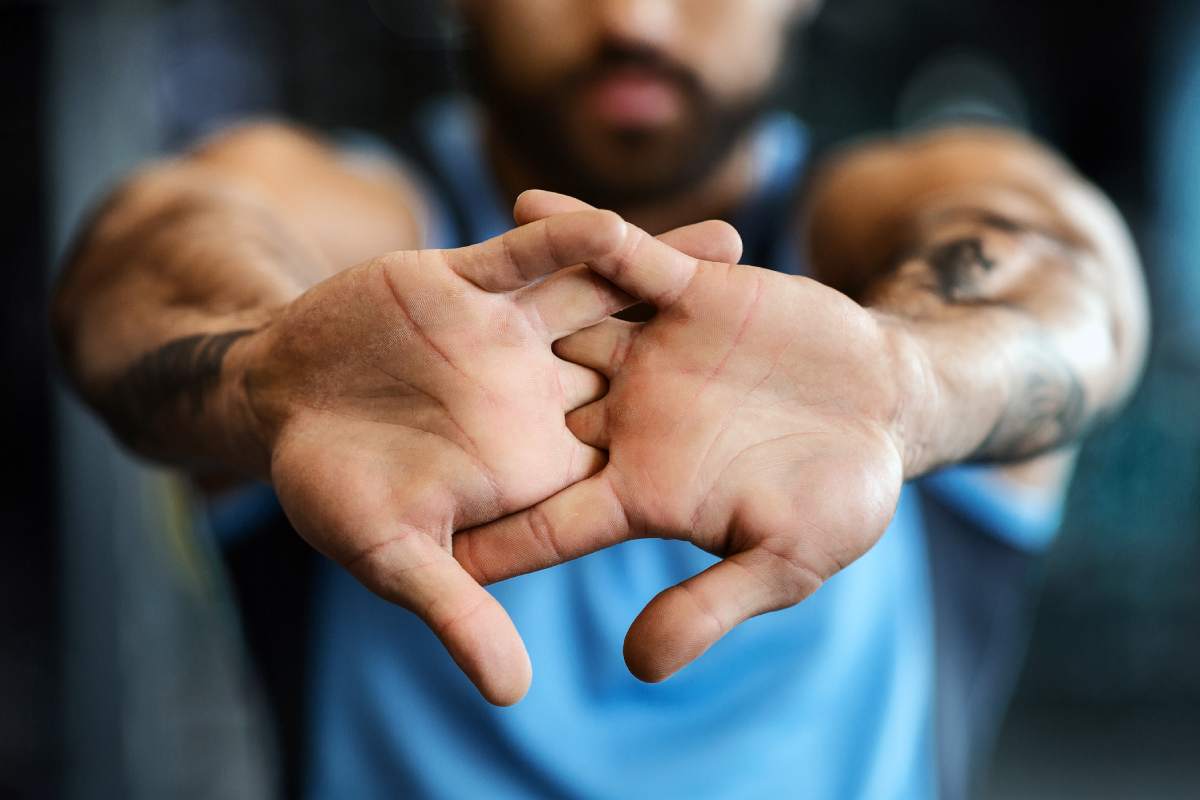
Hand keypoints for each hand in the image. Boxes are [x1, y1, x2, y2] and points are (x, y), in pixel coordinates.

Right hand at [236, 205, 742, 703]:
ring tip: (742, 246)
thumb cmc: (328, 487)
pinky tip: (619, 217)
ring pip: (603, 298)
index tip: (777, 448)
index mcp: (533, 460)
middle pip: (643, 366)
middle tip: (798, 330)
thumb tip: (513, 693)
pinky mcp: (465, 282)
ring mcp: (506, 333)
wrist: (276, 403)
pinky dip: (567, 236)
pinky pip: (528, 257)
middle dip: (713, 347)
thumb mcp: (391, 553)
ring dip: (665, 270)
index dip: (702, 455)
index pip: (628, 458)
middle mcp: (535, 392)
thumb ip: (456, 609)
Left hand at [456, 191, 923, 683]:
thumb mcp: (782, 562)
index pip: (546, 520)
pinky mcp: (688, 295)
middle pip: (524, 418)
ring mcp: (652, 354)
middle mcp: (628, 419)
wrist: (890, 408)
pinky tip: (523, 208)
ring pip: (557, 329)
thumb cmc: (841, 498)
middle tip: (370, 412)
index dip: (487, 536)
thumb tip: (636, 667)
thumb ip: (709, 605)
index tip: (417, 548)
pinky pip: (623, 260)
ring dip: (495, 310)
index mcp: (641, 490)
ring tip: (410, 283)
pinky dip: (581, 234)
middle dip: (452, 414)